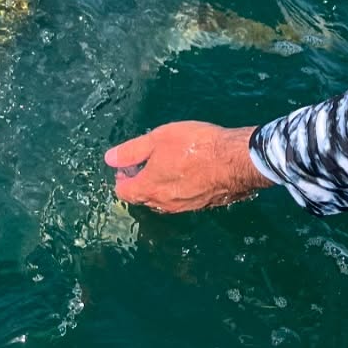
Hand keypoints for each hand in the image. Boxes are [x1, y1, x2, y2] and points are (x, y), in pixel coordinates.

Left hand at [105, 123, 268, 212]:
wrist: (237, 160)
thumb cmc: (195, 146)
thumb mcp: (158, 139)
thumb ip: (131, 151)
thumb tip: (110, 159)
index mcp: (149, 189)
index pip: (124, 192)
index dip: (122, 177)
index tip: (127, 165)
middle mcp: (165, 204)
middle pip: (143, 197)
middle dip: (140, 182)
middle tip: (145, 163)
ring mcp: (185, 207)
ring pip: (163, 200)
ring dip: (160, 186)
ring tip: (167, 166)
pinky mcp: (204, 205)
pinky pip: (183, 200)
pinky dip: (179, 189)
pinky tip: (188, 173)